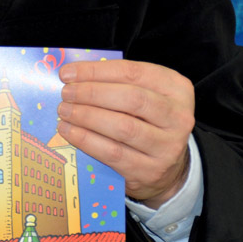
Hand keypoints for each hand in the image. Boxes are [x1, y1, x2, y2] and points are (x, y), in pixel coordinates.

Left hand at [57, 59, 194, 207]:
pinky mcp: (150, 170)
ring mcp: (167, 146)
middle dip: (91, 93)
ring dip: (86, 116)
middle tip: (66, 93)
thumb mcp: (143, 95)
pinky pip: (112, 153)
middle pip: (131, 98)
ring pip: (122, 127)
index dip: (96, 71)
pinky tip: (69, 131)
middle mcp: (178, 117)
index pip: (133, 73)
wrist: (168, 167)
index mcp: (176, 89)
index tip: (68, 73)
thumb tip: (73, 75)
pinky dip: (86, 140)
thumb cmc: (147, 121)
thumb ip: (115, 82)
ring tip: (64, 111)